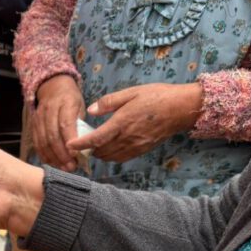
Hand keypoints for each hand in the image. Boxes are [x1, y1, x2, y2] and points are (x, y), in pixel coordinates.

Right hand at [33, 75, 86, 171]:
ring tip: (63, 168)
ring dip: (53, 157)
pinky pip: (37, 142)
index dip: (70, 141)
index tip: (76, 155)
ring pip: (43, 141)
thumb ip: (80, 124)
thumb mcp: (80, 106)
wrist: (52, 86)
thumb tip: (84, 147)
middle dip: (62, 154)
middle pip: (53, 136)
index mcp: (65, 103)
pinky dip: (44, 155)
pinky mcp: (33, 125)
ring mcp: (39, 118)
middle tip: (71, 167)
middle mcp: (50, 110)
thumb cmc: (70, 99)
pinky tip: (52, 163)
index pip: (65, 124)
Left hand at [68, 82, 203, 162]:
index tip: (69, 145)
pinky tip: (109, 147)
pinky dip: (111, 156)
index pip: (96, 138)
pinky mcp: (141, 150)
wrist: (181, 109)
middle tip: (80, 143)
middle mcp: (128, 138)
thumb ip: (109, 102)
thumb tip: (91, 110)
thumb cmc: (157, 96)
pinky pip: (121, 158)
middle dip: (88, 150)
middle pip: (101, 151)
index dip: (81, 144)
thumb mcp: (131, 92)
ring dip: (99, 154)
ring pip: (110, 157)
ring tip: (93, 146)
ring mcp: (135, 146)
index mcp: (123, 122)